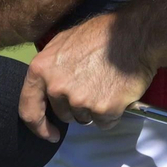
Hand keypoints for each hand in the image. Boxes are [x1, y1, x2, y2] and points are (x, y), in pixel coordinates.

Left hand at [20, 13, 151, 140]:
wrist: (136, 34)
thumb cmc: (103, 33)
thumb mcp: (65, 40)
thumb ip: (50, 65)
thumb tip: (47, 84)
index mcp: (42, 69)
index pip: (29, 109)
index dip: (38, 125)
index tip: (49, 133)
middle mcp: (56, 87)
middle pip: (63, 114)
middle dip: (77, 107)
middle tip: (94, 86)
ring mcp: (80, 100)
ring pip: (85, 118)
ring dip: (95, 109)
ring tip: (108, 85)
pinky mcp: (103, 109)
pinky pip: (105, 122)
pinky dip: (113, 112)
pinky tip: (119, 93)